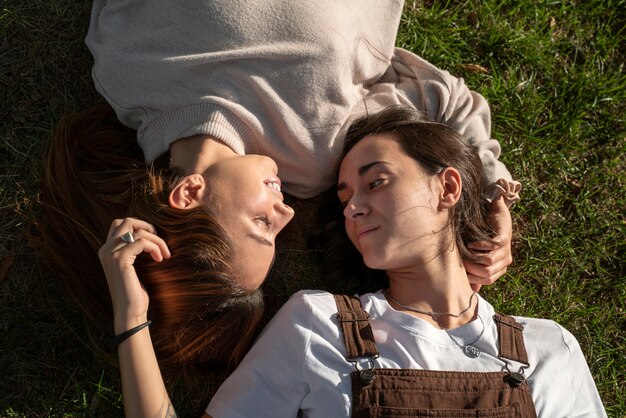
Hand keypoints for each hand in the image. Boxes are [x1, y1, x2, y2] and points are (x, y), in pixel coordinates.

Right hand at [98, 218, 169, 332]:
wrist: (130, 312)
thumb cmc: (134, 292)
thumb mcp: (133, 267)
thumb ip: (133, 250)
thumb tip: (148, 234)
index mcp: (107, 250)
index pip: (120, 224)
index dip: (140, 227)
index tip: (154, 241)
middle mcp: (105, 249)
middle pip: (126, 221)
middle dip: (147, 227)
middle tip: (159, 242)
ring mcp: (111, 253)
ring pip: (137, 230)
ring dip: (156, 240)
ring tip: (164, 254)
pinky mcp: (120, 260)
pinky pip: (142, 241)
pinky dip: (155, 247)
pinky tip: (160, 259)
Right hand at [464, 196, 512, 291]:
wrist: (496, 217)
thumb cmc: (484, 238)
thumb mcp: (479, 256)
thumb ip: (476, 272)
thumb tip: (472, 290)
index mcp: (500, 268)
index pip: (487, 280)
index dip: (472, 278)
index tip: (461, 272)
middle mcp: (505, 261)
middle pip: (487, 273)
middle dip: (470, 268)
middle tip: (460, 260)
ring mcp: (506, 250)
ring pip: (488, 262)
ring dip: (473, 257)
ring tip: (465, 251)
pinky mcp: (504, 238)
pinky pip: (492, 247)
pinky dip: (479, 246)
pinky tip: (471, 243)